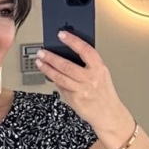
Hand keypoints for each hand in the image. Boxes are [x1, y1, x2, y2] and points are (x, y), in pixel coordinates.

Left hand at [35, 31, 133, 145]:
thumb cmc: (103, 93)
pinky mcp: (75, 99)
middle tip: (42, 51)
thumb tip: (67, 55)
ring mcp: (82, 89)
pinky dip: (54, 81)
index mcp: (99, 68)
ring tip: (39, 62)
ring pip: (60, 77)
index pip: (85, 50)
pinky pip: (61, 88)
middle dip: (52, 57)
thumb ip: (87, 66)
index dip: (73, 40)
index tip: (62, 34)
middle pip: (67, 65)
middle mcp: (91, 78)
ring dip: (47, 68)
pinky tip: (47, 75)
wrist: (108, 114)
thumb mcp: (101, 74)